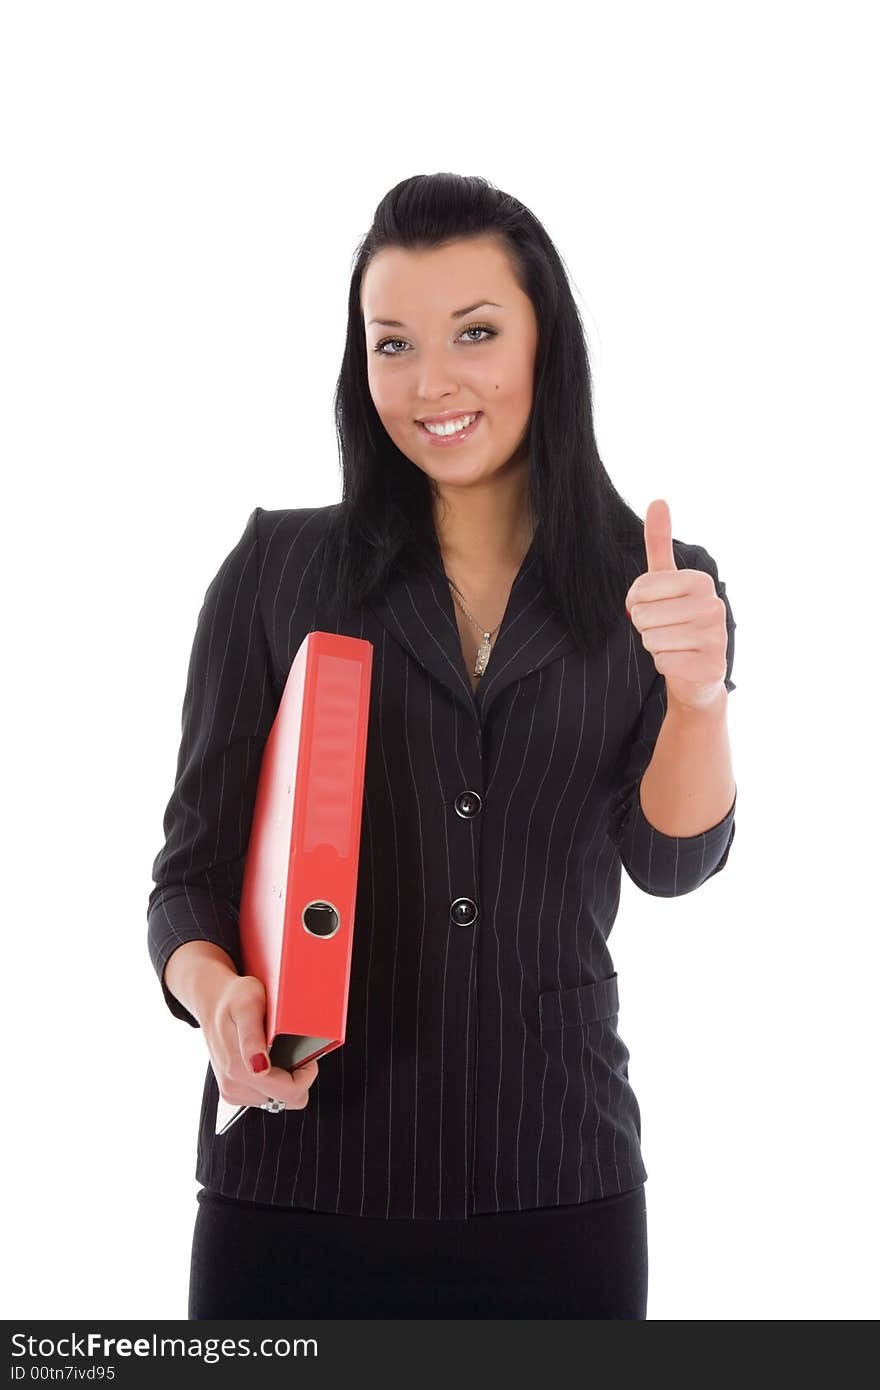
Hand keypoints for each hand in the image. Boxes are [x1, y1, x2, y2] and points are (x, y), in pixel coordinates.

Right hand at [201, 972, 319, 1111]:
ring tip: (276, 1050)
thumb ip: (252, 1037)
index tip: (305, 1054)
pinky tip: (267, 1058)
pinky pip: (266, 1096)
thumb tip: (259, 1068)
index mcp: (238, 1069)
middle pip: (286, 1100)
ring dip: (284, 1079)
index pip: (290, 1093)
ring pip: (277, 1100)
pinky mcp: (232, 1092)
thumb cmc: (235, 999)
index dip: (306, 1074)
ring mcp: (231, 1092)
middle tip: (290, 1048)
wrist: (213, 1002)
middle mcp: (232, 1086)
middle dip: (296, 1076)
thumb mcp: (248, 1005)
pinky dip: (273, 1080)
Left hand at [625, 498, 728, 712]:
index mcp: (700, 581)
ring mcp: (717, 637)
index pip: (640, 589)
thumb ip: (660, 543)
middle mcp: (714, 605)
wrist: (698, 670)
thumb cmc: (677, 620)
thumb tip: (658, 500)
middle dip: (645, 626)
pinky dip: (665, 664)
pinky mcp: (712, 666)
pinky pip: (663, 661)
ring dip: (655, 645)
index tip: (654, 606)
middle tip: (665, 629)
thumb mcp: (666, 581)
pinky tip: (681, 661)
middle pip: (643, 615)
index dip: (635, 602)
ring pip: (651, 639)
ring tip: (674, 644)